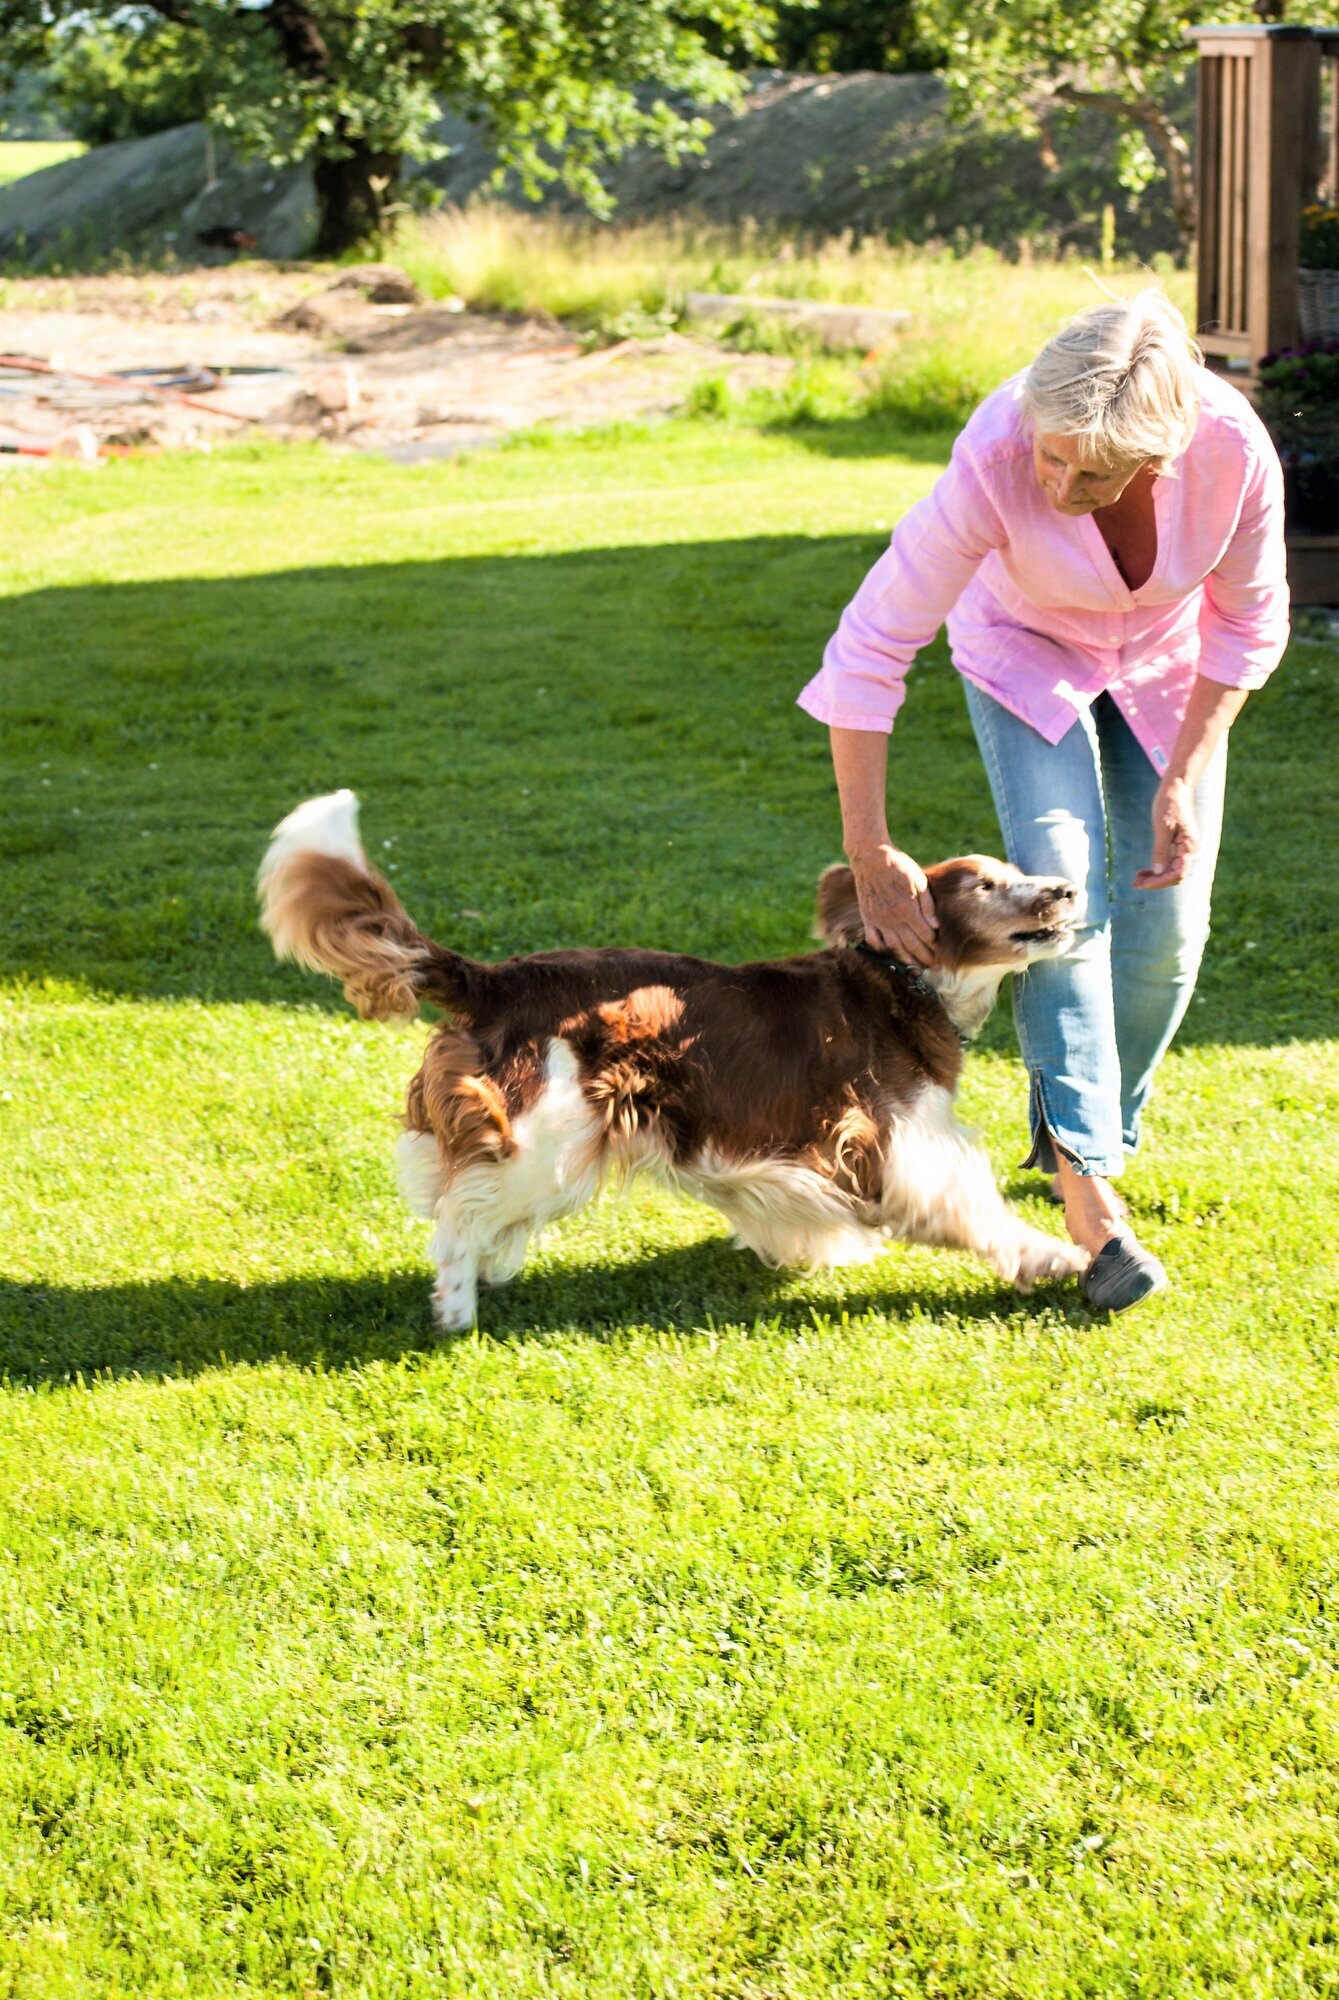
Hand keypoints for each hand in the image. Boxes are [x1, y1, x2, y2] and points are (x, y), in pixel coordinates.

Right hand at [849, 842, 938, 965]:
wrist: (871, 857)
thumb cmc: (899, 866)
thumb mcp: (919, 880)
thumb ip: (928, 905)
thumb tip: (936, 926)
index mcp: (908, 909)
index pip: (925, 935)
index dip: (934, 946)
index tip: (941, 952)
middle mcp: (892, 918)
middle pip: (911, 945)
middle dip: (924, 958)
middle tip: (934, 967)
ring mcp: (878, 919)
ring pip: (894, 946)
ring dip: (906, 959)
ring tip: (916, 967)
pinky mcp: (867, 917)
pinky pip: (873, 938)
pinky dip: (881, 948)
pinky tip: (889, 952)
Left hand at [1134, 775, 1197, 889]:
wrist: (1177, 787)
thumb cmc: (1170, 803)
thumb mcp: (1162, 827)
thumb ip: (1161, 850)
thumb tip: (1158, 871)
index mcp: (1190, 846)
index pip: (1177, 874)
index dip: (1159, 882)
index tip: (1142, 884)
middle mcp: (1190, 850)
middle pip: (1174, 876)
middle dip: (1155, 882)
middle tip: (1134, 883)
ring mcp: (1186, 848)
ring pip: (1172, 871)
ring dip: (1155, 877)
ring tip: (1137, 879)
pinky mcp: (1180, 845)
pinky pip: (1170, 863)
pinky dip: (1158, 869)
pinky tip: (1144, 871)